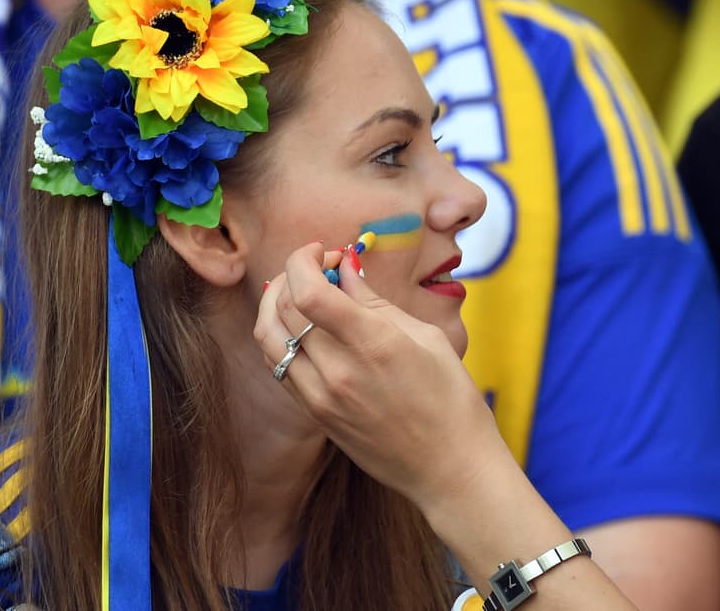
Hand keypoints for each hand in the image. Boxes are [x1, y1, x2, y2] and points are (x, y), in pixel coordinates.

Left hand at [253, 243, 504, 511]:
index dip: (303, 260)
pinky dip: (280, 338)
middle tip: (318, 266)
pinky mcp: (317, 416)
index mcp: (373, 344)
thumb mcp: (427, 338)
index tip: (323, 250)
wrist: (450, 467)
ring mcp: (321, 397)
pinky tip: (303, 328)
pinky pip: (280, 367)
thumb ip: (377, 303)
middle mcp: (338, 371)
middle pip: (282, 309)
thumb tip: (347, 269)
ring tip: (300, 293)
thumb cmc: (451, 398)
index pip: (308, 290)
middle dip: (292, 275)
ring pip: (268, 339)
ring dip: (275, 305)